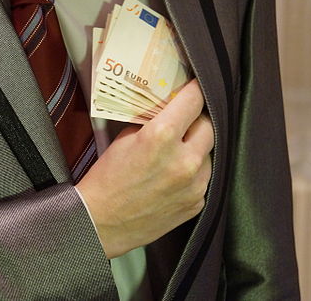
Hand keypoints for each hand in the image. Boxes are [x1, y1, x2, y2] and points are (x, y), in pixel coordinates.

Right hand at [75, 79, 213, 258]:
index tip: (194, 88)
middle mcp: (184, 159)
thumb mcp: (124, 139)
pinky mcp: (197, 203)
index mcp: (161, 136)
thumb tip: (169, 109)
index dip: (194, 91)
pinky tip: (173, 177)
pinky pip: (204, 179)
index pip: (193, 101)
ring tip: (176, 153)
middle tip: (184, 121)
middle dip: (196, 121)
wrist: (101, 222)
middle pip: (208, 126)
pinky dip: (193, 173)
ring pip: (209, 154)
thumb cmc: (107, 178)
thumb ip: (152, 123)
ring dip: (196, 149)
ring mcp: (194, 184)